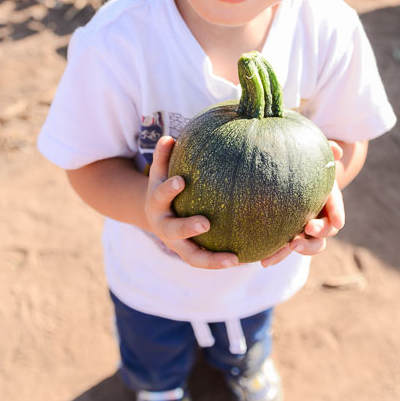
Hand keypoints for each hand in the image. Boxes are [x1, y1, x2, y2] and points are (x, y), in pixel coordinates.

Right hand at [145, 136, 238, 269]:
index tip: (181, 180)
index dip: (169, 189)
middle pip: (174, 231)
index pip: (161, 195)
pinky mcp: (190, 254)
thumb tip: (169, 137)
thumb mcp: (160, 172)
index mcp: (157, 204)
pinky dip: (222, 263)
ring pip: (192, 257)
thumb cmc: (164, 187)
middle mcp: (164, 227)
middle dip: (188, 227)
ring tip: (234, 260)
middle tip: (205, 223)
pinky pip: (206, 261)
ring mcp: (177, 244)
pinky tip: (244, 260)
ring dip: (211, 260)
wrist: (155, 215)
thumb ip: (163, 156)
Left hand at [261, 140, 344, 268]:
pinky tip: (264, 261)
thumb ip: (321, 150)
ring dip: (303, 249)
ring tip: (290, 247)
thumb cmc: (296, 163)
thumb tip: (336, 149)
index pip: (335, 205)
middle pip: (327, 230)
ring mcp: (304, 229)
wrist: (278, 177)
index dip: (337, 213)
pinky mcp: (288, 237)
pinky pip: (286, 250)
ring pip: (311, 245)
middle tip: (308, 229)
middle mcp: (318, 215)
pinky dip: (278, 255)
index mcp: (325, 196)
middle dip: (320, 232)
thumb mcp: (307, 155)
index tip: (338, 222)